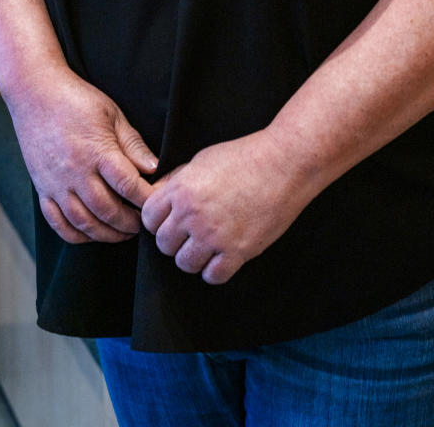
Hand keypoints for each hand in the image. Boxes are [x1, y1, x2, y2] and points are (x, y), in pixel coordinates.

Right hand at [6, 67, 157, 244]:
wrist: (34, 94)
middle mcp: (75, 172)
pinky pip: (58, 223)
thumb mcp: (112, 114)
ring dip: (107, 234)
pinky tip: (92, 233)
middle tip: (144, 224)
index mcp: (97, 151)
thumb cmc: (78, 100)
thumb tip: (155, 169)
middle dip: (130, 223)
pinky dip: (77, 235)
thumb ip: (133, 144)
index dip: (146, 199)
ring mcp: (56, 184)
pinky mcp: (42, 189)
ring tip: (123, 233)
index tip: (158, 203)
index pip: (128, 185)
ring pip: (84, 223)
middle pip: (107, 210)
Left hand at [141, 130, 313, 283]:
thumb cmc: (245, 156)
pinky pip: (213, 276)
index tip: (170, 220)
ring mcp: (214, 235)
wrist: (284, 163)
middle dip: (175, 240)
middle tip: (191, 233)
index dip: (158, 220)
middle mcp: (193, 215)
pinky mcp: (238, 251)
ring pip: (185, 264)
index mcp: (181, 189)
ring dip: (194, 257)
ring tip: (207, 245)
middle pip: (164, 245)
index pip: (149, 218)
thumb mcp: (202, 159)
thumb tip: (157, 195)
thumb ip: (177, 180)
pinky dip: (215, 270)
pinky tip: (223, 256)